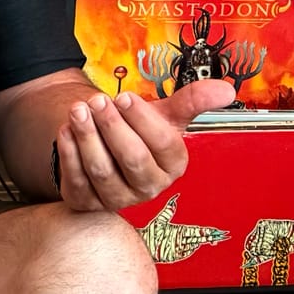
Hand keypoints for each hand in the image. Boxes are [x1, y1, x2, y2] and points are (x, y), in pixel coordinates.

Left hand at [54, 78, 234, 212]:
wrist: (104, 143)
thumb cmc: (136, 130)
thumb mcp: (165, 114)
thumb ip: (192, 101)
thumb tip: (227, 90)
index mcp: (172, 165)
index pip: (162, 145)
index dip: (142, 120)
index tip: (123, 97)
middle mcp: (148, 188)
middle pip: (132, 159)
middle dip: (112, 127)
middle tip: (98, 101)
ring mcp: (117, 199)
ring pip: (102, 170)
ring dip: (87, 137)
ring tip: (79, 110)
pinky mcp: (87, 204)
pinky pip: (76, 181)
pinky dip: (69, 153)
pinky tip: (67, 130)